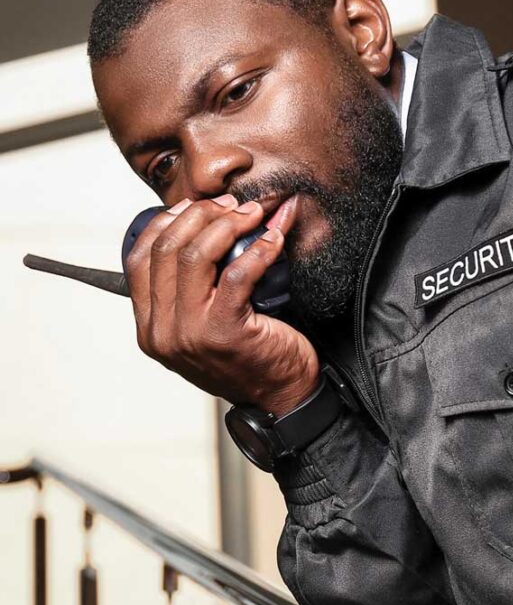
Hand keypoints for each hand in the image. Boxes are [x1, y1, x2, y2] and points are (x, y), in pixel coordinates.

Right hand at [125, 193, 319, 413]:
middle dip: (200, 215)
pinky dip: (260, 248)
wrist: (281, 399)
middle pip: (166, 249)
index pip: (139, 259)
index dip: (166, 222)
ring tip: (252, 214)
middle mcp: (163, 333)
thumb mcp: (203, 324)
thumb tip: (205, 219)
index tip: (194, 207)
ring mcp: (191, 334)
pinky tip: (274, 238)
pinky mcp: (226, 332)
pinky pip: (239, 273)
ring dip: (227, 224)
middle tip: (231, 205)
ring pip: (194, 255)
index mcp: (150, 328)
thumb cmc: (248, 358)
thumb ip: (190, 287)